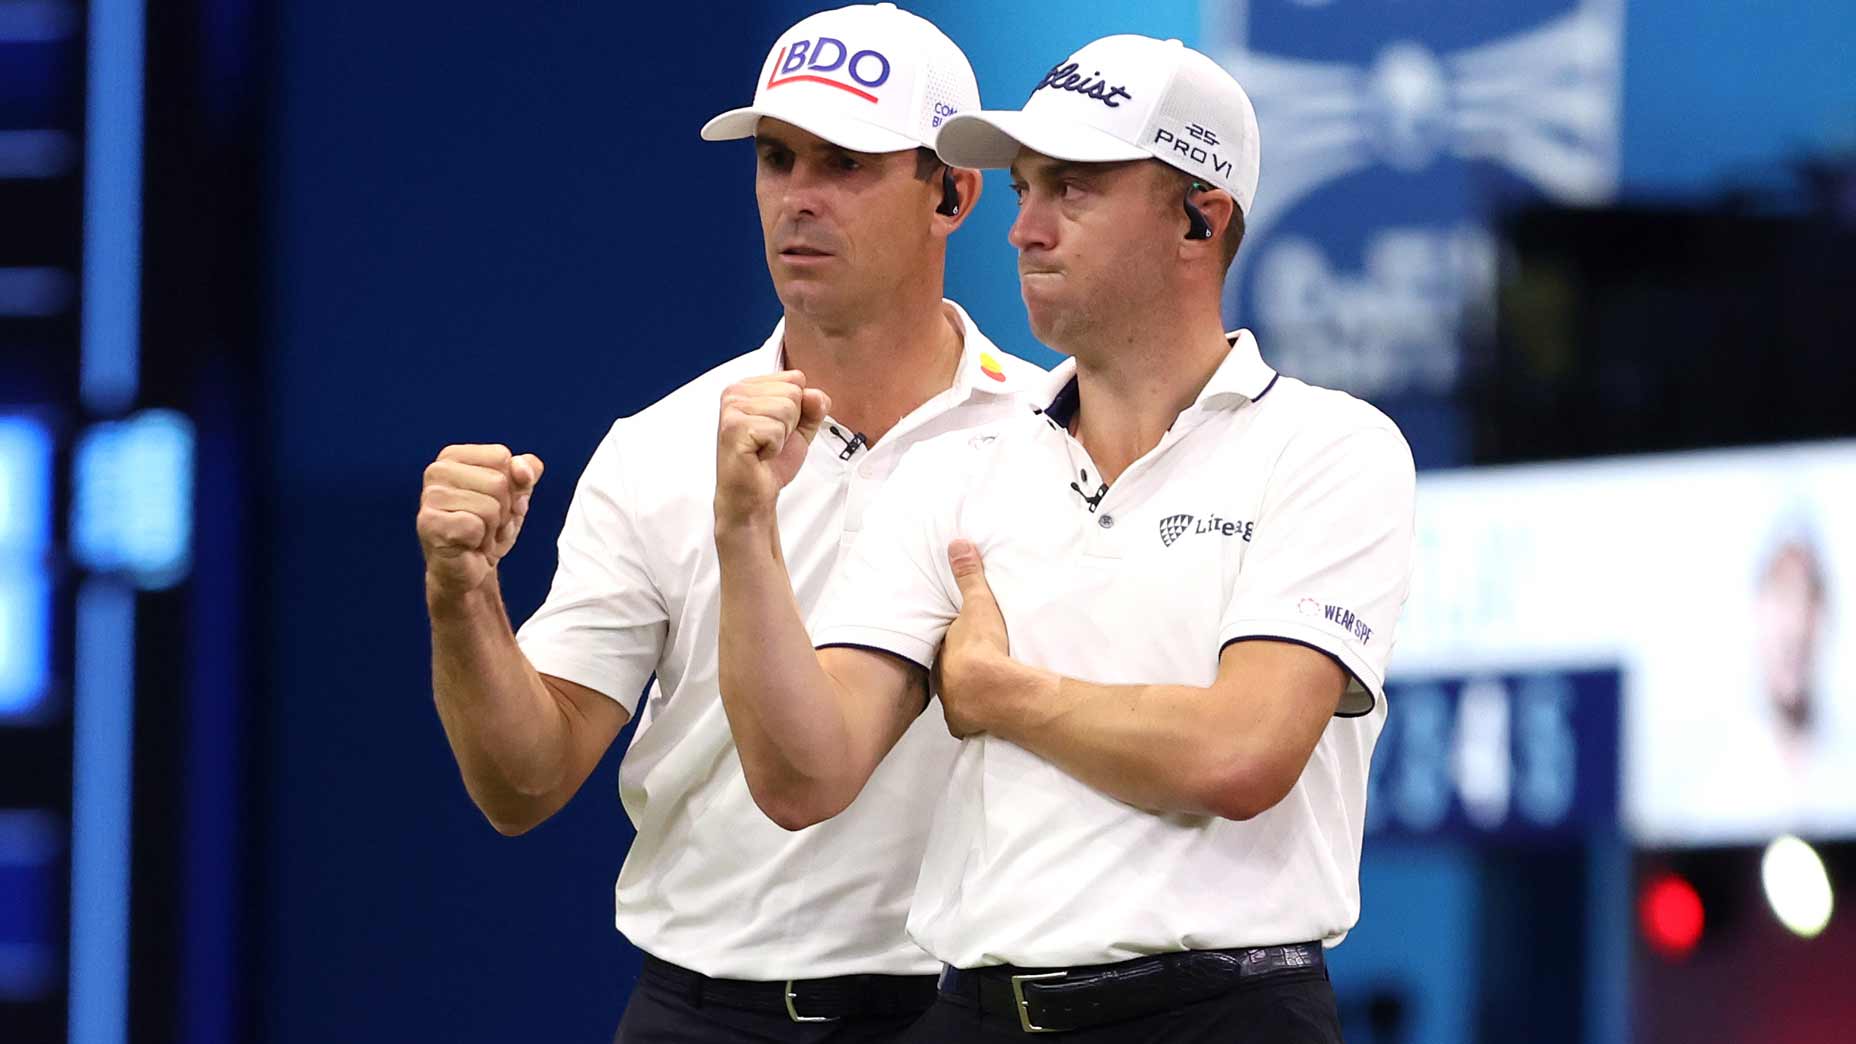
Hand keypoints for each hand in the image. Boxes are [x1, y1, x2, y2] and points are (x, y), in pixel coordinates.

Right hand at [418, 444, 544, 601]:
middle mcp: (437, 471)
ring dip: (493, 528)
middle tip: (487, 524)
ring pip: (490, 506)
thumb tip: (523, 467)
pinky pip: (476, 526)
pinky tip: (469, 545)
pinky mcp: (430, 524)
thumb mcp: (516, 496)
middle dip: (504, 510)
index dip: (510, 485)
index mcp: (454, 456)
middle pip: (498, 481)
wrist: (471, 569)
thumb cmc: (488, 528)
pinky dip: (481, 541)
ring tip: (478, 535)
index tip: (496, 502)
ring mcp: (430, 497)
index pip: (502, 456)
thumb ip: (526, 473)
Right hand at [715, 370, 829, 531]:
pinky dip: (774, 448)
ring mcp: (732, 408)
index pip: (796, 378)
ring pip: (786, 409)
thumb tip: (814, 395)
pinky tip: (759, 454)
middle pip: (793, 392)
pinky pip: (776, 429)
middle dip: (791, 423)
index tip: (778, 427)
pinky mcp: (733, 427)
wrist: (753, 494)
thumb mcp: (801, 429)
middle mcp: (736, 392)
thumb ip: (813, 407)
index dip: (798, 409)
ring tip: (764, 447)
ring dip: (782, 436)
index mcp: (750, 386)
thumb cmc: (769, 462)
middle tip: (770, 440)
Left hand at [935, 538, 1027, 737]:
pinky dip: (975, 717)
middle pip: (949, 673)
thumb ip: (969, 577)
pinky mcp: (964, 724)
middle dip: (959, 670)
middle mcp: (942, 680)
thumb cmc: (983, 647)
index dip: (955, 644)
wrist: (993, 690)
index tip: (964, 642)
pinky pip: (968, 721)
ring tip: (984, 690)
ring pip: (956, 697)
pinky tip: (985, 714)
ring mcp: (952, 704)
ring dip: (967, 694)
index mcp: (944, 652)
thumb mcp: (978, 605)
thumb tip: (957, 544)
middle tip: (976, 665)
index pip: (946, 647)